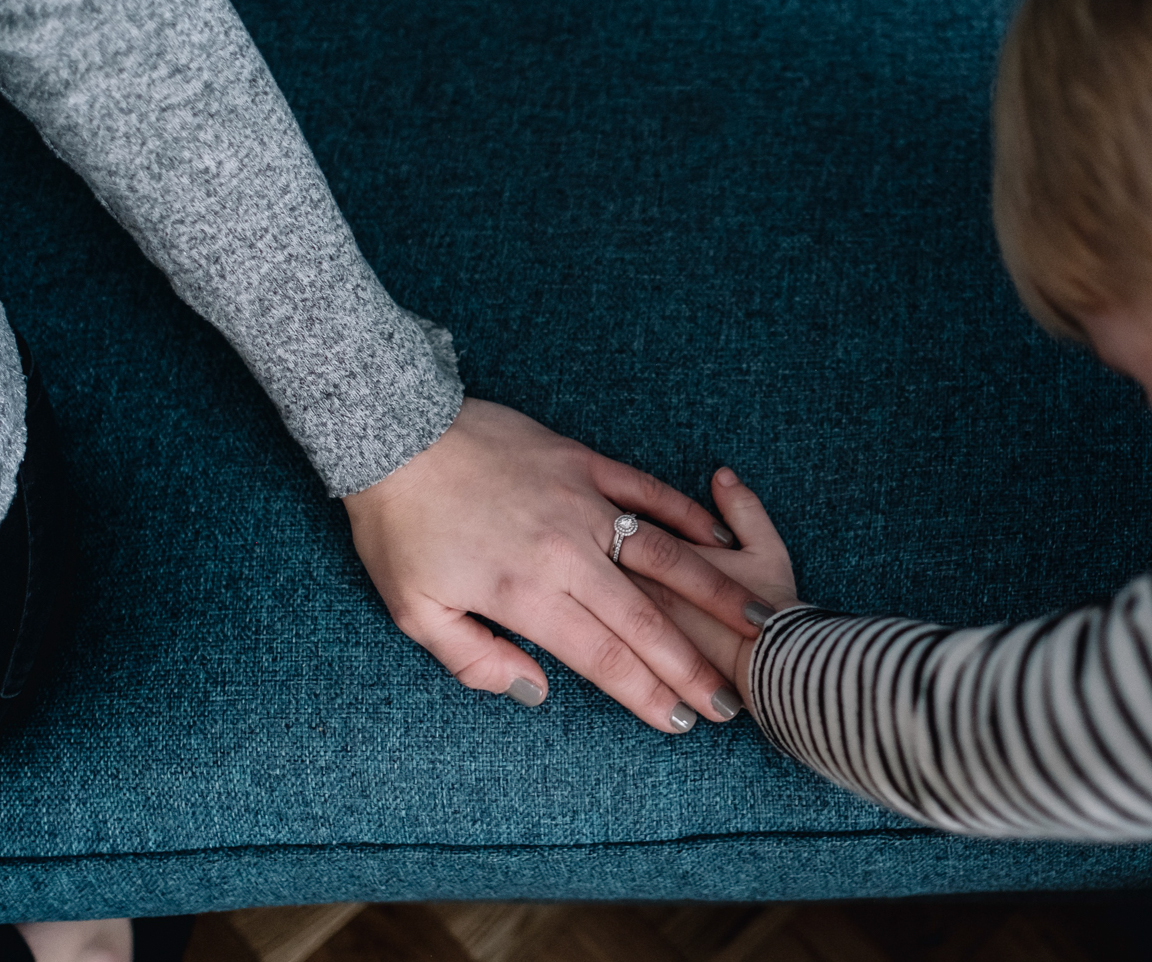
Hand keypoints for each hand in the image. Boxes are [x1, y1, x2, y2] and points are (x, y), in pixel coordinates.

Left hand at [343, 398, 768, 732]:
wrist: (396, 430)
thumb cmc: (399, 527)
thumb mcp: (415, 611)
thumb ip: (476, 660)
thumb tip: (536, 691)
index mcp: (525, 594)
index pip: (602, 657)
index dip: (645, 693)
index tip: (680, 721)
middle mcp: (567, 551)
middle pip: (645, 619)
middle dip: (691, 666)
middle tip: (729, 701)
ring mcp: (582, 502)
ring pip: (664, 555)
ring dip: (713, 593)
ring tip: (756, 622)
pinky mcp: (583, 462)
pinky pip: (648, 490)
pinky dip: (688, 516)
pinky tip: (721, 538)